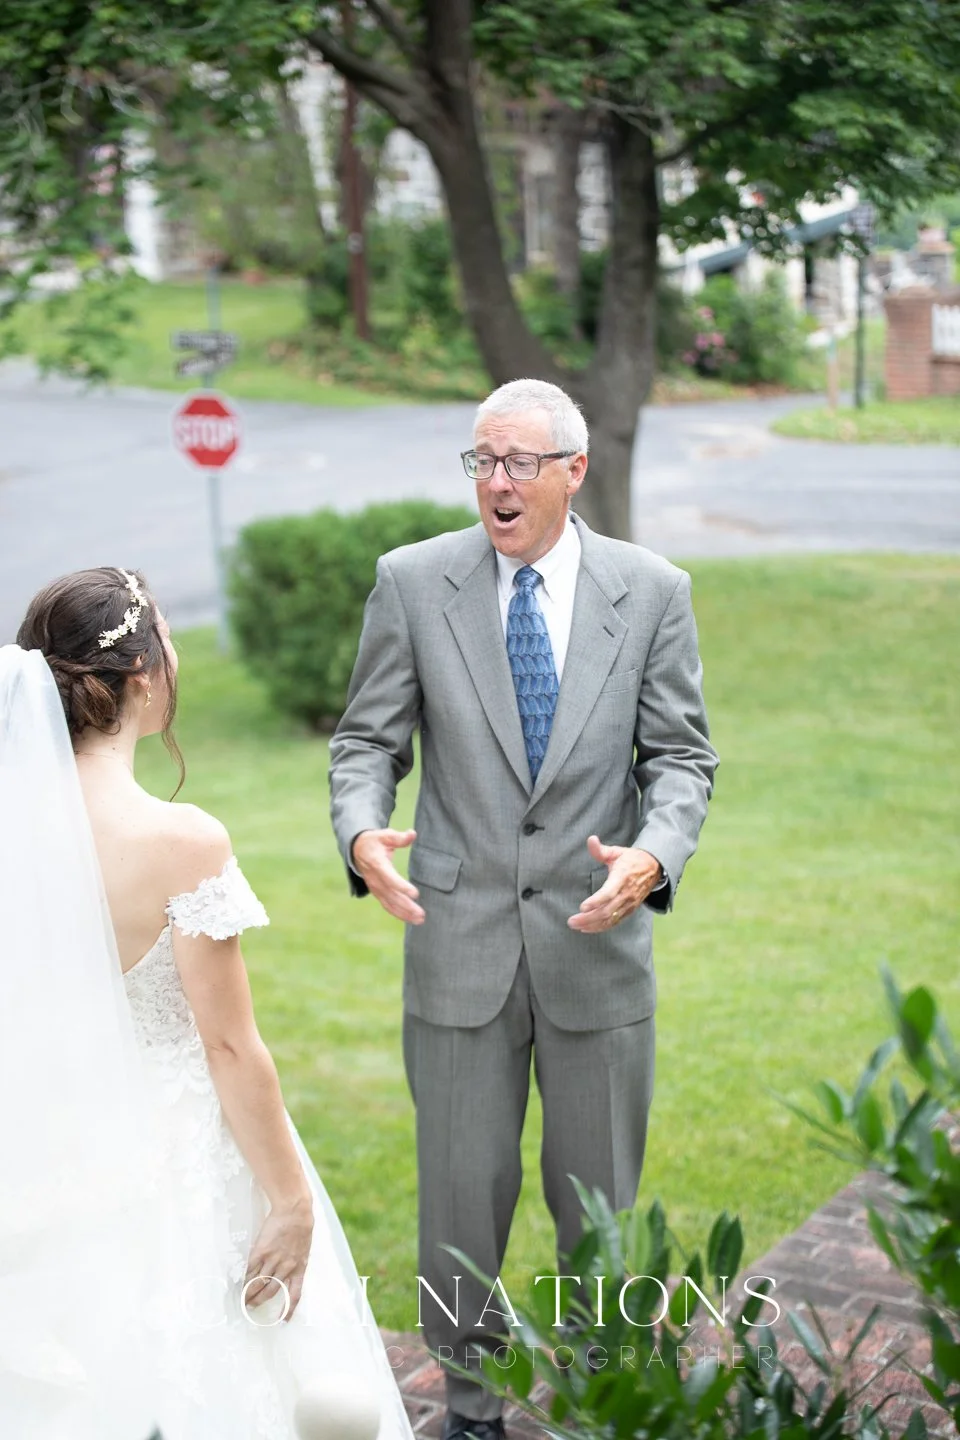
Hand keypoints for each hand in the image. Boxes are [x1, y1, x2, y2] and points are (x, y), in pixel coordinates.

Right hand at [243, 1195, 313, 1321]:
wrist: (295, 1210)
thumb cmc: (301, 1227)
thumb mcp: (303, 1249)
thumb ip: (295, 1262)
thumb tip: (287, 1273)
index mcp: (299, 1268)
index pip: (294, 1295)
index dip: (288, 1310)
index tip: (281, 1322)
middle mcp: (286, 1267)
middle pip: (270, 1291)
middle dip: (259, 1301)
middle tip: (250, 1307)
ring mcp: (273, 1259)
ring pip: (258, 1283)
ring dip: (249, 1293)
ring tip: (242, 1299)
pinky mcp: (262, 1251)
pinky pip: (250, 1269)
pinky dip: (243, 1277)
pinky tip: (238, 1281)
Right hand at [351, 828, 424, 923]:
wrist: (357, 851)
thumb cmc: (375, 842)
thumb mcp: (385, 835)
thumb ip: (399, 837)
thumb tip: (412, 834)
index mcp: (377, 864)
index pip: (389, 878)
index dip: (401, 886)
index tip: (415, 894)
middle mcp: (375, 879)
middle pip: (391, 895)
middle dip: (406, 906)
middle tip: (421, 913)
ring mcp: (375, 888)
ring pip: (390, 904)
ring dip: (405, 913)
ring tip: (420, 919)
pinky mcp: (378, 893)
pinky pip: (388, 906)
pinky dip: (399, 914)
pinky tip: (412, 919)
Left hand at [567, 835, 662, 932]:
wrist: (654, 868)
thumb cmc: (631, 859)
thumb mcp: (617, 852)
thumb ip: (601, 850)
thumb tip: (590, 839)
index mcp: (622, 877)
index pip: (609, 893)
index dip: (596, 901)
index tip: (582, 907)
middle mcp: (626, 893)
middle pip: (607, 911)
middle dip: (588, 918)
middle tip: (571, 921)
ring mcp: (629, 904)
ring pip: (610, 919)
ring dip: (592, 925)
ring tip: (576, 925)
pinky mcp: (629, 910)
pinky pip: (614, 922)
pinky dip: (601, 927)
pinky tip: (587, 928)